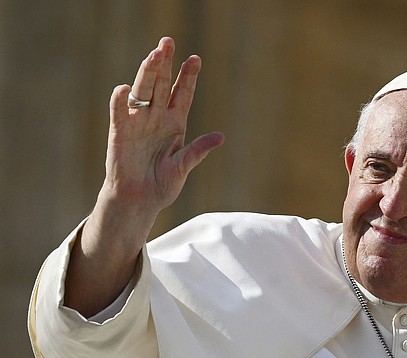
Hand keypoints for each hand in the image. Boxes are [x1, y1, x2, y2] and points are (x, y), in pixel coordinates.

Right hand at [104, 37, 223, 216]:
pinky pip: (120, 113)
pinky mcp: (120, 132)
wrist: (138, 201)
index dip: (188, 77)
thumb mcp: (183, 167)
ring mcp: (138, 123)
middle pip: (162, 85)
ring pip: (143, 92)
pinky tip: (124, 88)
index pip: (183, 94)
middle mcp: (157, 118)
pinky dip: (121, 101)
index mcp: (175, 124)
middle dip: (165, 64)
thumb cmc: (162, 185)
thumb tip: (220, 137)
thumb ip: (198, 151)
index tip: (195, 58)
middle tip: (168, 42)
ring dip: (147, 73)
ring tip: (153, 55)